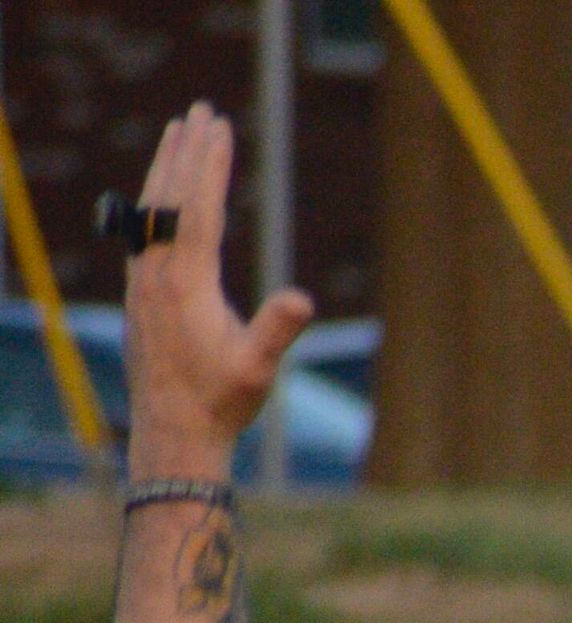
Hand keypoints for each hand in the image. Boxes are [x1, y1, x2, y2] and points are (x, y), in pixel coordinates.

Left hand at [116, 106, 311, 478]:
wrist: (172, 431)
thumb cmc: (220, 402)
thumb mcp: (257, 368)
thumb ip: (276, 329)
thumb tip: (301, 298)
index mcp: (185, 283)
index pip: (197, 208)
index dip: (208, 165)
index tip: (218, 127)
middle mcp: (156, 273)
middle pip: (167, 197)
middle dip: (184, 151)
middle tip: (198, 111)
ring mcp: (142, 282)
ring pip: (148, 210)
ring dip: (164, 169)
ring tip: (175, 135)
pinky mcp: (139, 294)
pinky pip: (143, 230)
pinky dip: (154, 200)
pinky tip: (160, 197)